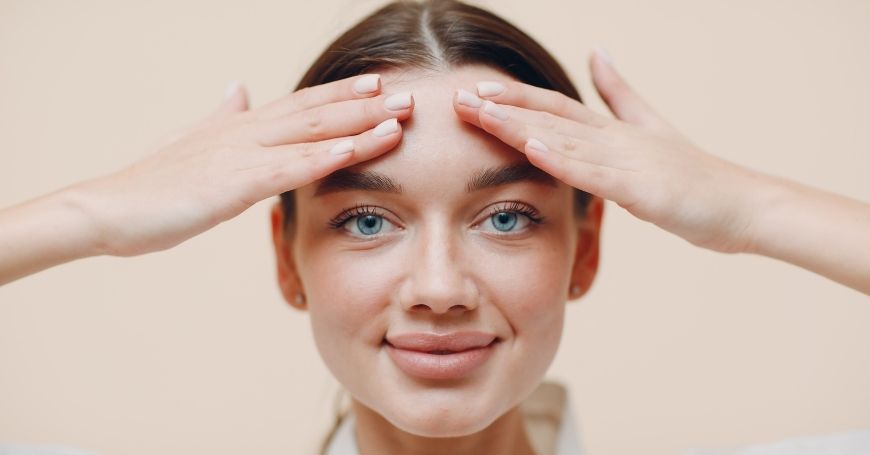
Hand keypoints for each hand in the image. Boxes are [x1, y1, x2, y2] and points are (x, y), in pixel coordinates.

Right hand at [72, 74, 413, 255]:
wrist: (108, 210)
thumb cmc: (151, 186)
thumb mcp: (192, 143)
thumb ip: (221, 117)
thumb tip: (238, 88)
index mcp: (240, 126)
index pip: (301, 104)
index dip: (341, 94)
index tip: (378, 84)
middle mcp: (246, 131)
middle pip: (316, 112)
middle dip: (365, 104)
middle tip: (408, 95)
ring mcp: (240, 154)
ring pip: (311, 134)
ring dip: (359, 125)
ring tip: (399, 116)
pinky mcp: (232, 184)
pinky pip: (287, 168)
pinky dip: (325, 157)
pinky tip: (355, 150)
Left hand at [452, 51, 765, 253]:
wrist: (743, 206)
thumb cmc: (695, 176)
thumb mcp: (651, 128)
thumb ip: (620, 93)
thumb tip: (597, 51)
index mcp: (613, 130)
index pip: (555, 108)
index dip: (515, 98)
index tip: (476, 92)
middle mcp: (615, 138)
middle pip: (550, 118)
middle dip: (502, 109)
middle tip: (459, 99)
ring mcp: (628, 161)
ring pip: (565, 139)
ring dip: (520, 126)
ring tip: (482, 113)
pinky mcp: (642, 189)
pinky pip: (595, 174)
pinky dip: (563, 160)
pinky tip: (532, 149)